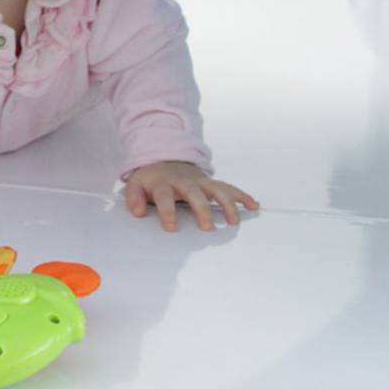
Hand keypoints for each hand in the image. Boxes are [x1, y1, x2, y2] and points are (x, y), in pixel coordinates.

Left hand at [124, 161, 258, 231]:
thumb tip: (138, 212)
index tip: (171, 227)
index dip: (167, 211)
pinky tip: (254, 205)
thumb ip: (134, 198)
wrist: (165, 159)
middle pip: (195, 193)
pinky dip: (242, 196)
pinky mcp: (211, 183)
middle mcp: (185, 181)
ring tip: (234, 221)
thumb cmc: (151, 179)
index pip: (165, 197)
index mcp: (164, 183)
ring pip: (217, 189)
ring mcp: (201, 181)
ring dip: (227, 204)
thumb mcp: (136, 185)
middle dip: (203, 210)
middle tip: (208, 228)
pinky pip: (229, 188)